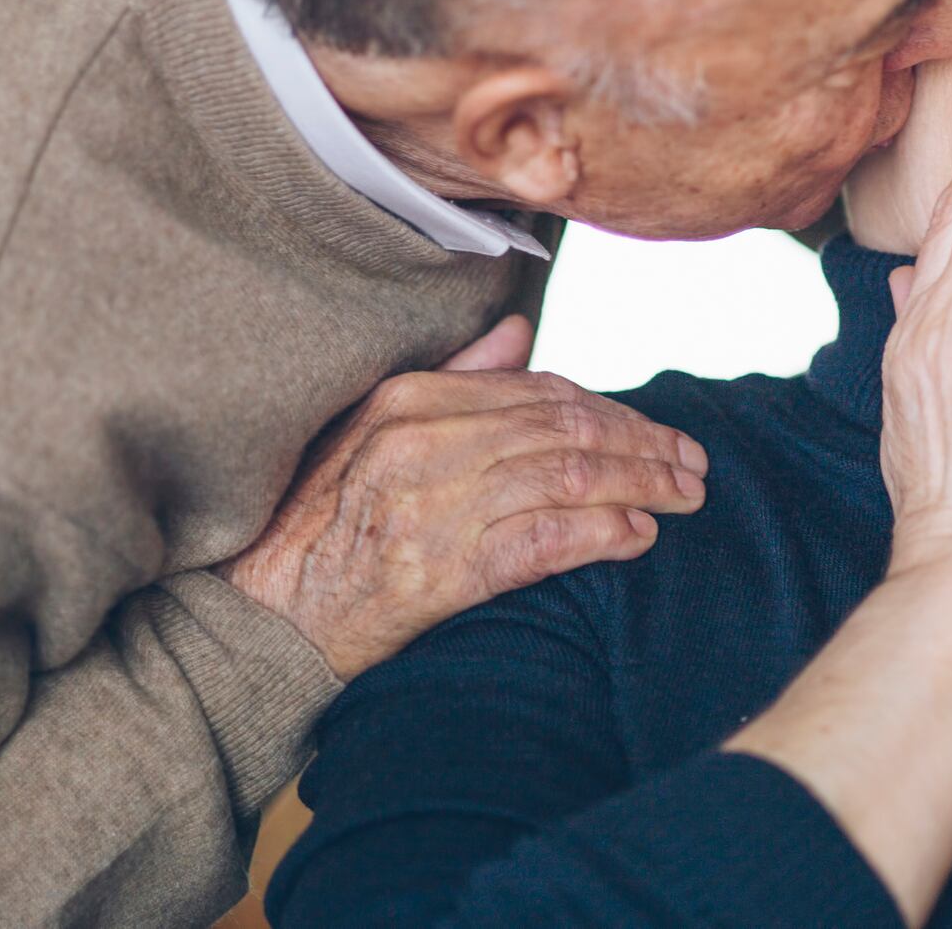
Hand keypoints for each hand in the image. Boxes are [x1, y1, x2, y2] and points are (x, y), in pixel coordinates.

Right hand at [221, 315, 707, 678]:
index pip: (542, 392)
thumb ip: (453, 379)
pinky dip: (602, 535)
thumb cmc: (316, 525)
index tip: (654, 428)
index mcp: (411, 400)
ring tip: (685, 496)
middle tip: (693, 462)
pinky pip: (545, 543)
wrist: (258, 620)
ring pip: (570, 479)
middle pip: (568, 430)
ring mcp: (434, 507)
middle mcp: (426, 445)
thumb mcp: (370, 431)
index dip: (612, 408)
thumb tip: (519, 331)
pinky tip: (640, 537)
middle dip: (644, 444)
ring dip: (643, 486)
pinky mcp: (441, 573)